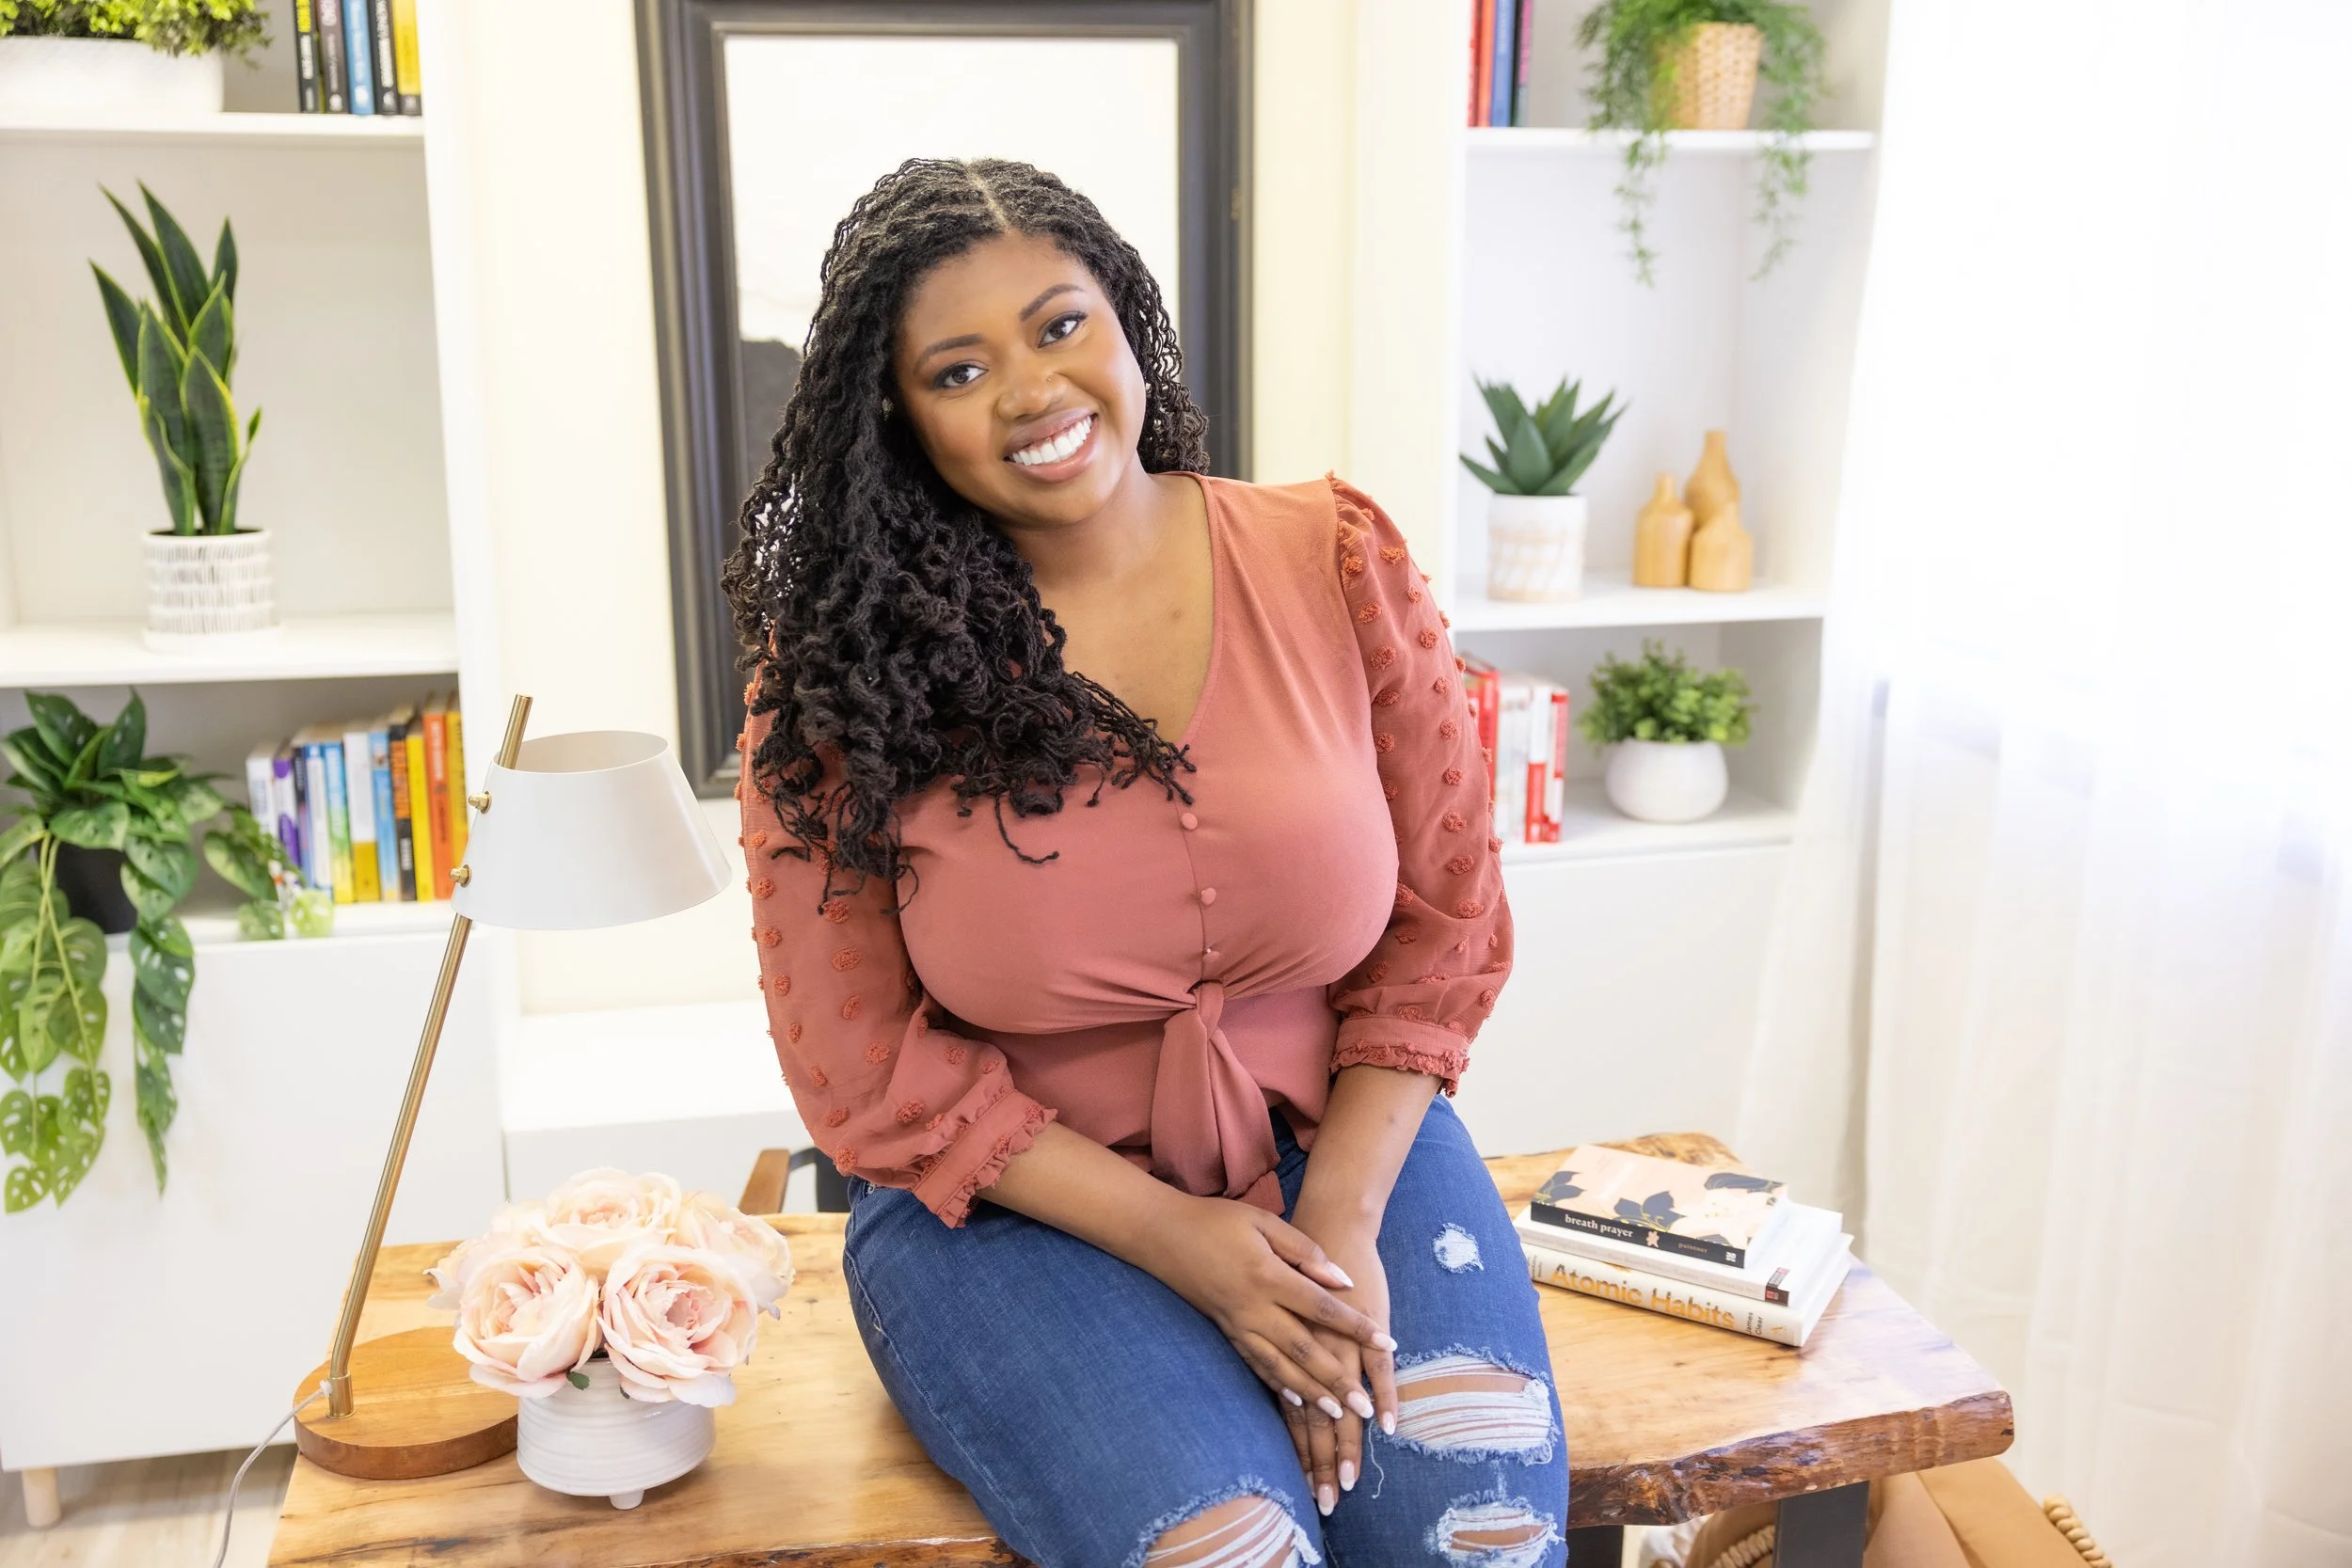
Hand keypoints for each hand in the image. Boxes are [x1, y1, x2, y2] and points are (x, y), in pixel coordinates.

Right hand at [1133, 1192, 1395, 1420]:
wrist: (1161, 1235)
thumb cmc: (1217, 1221)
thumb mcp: (1264, 1222)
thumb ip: (1305, 1251)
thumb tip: (1342, 1280)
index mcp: (1268, 1277)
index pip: (1323, 1308)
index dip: (1356, 1327)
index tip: (1387, 1344)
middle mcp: (1254, 1308)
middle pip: (1305, 1350)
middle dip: (1337, 1380)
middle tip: (1365, 1407)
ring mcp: (1237, 1325)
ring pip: (1280, 1367)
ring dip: (1310, 1393)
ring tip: (1337, 1415)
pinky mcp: (1226, 1332)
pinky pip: (1255, 1364)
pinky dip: (1277, 1385)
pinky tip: (1295, 1400)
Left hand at [1280, 1215, 1395, 1515]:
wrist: (1329, 1225)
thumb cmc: (1298, 1264)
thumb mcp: (1280, 1309)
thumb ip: (1282, 1344)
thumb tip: (1288, 1385)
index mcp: (1289, 1350)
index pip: (1293, 1413)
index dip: (1300, 1450)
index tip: (1305, 1486)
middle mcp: (1311, 1354)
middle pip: (1316, 1420)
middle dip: (1321, 1462)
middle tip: (1327, 1499)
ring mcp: (1340, 1344)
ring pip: (1344, 1404)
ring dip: (1349, 1444)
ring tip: (1349, 1479)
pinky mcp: (1367, 1328)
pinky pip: (1377, 1370)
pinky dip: (1384, 1397)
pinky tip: (1388, 1425)